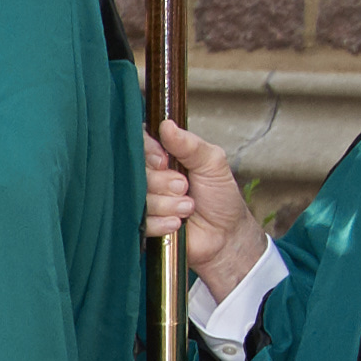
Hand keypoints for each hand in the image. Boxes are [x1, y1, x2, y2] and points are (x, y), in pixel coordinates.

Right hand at [146, 123, 264, 297]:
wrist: (226, 236)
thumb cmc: (220, 196)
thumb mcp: (213, 163)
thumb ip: (190, 144)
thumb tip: (166, 124)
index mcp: (163, 156)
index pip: (139, 143)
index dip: (148, 152)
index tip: (164, 161)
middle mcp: (149, 177)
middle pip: (134, 172)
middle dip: (162, 181)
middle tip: (184, 187)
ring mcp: (144, 202)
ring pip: (137, 198)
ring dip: (166, 204)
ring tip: (188, 207)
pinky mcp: (142, 226)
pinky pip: (139, 222)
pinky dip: (161, 223)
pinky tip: (177, 224)